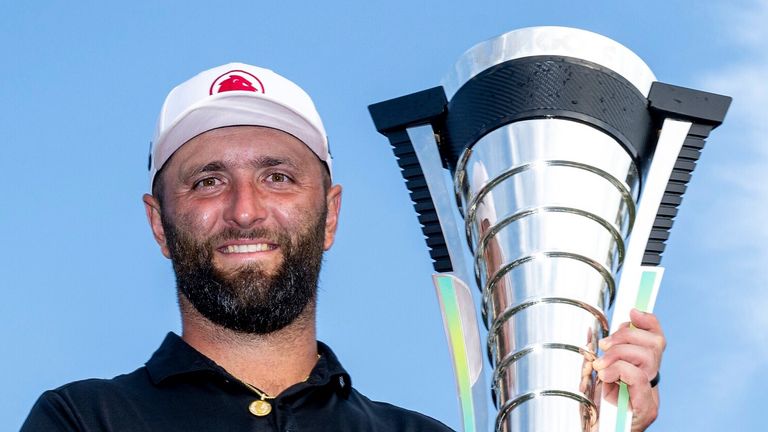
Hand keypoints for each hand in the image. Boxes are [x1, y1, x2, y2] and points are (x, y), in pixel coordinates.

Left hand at [593, 309, 665, 430]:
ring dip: (619, 353)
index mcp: (642, 372)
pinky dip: (619, 369)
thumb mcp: (593, 375)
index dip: (648, 322)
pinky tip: (605, 376)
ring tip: (600, 366)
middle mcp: (651, 383)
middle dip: (627, 335)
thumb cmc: (591, 411)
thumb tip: (594, 333)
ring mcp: (651, 396)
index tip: (632, 311)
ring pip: (647, 356)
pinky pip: (638, 377)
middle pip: (655, 344)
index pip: (656, 340)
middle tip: (605, 345)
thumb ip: (600, 356)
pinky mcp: (646, 409)